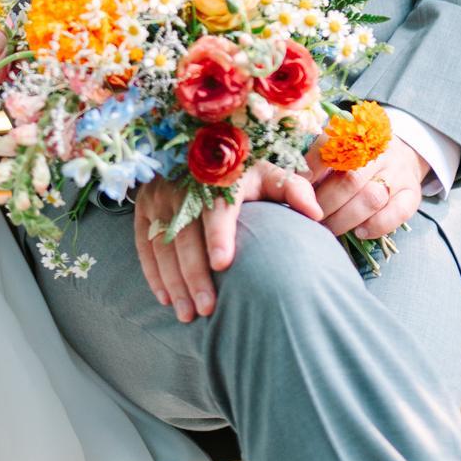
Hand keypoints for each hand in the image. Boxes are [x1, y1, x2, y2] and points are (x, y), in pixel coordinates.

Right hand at [134, 163, 323, 321]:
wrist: (199, 145)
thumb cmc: (243, 170)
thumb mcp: (268, 172)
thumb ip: (292, 190)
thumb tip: (315, 214)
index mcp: (218, 173)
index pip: (216, 206)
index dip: (218, 233)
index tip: (223, 264)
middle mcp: (183, 181)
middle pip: (185, 232)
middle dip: (194, 273)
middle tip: (207, 309)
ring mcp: (159, 194)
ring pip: (162, 242)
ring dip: (173, 280)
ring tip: (188, 314)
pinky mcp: (144, 206)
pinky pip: (144, 243)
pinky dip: (153, 273)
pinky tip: (166, 299)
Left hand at [305, 136, 427, 239]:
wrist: (403, 153)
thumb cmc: (359, 156)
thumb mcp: (340, 148)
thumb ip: (318, 161)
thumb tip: (293, 183)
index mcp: (356, 134)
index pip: (331, 147)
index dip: (312, 168)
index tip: (297, 187)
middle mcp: (380, 151)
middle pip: (350, 179)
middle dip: (326, 203)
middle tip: (310, 217)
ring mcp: (398, 172)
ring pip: (372, 197)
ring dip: (346, 218)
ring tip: (329, 230)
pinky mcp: (413, 193)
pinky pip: (398, 212)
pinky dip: (377, 226)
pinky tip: (360, 233)